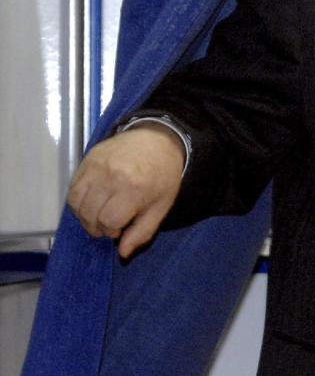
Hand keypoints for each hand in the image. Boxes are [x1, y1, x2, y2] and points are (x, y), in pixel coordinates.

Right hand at [67, 124, 184, 257]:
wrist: (158, 139)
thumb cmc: (163, 174)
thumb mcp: (162, 205)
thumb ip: (143, 231)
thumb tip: (122, 253)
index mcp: (133, 189)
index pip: (108, 222)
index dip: (112, 231)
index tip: (120, 227)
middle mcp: (111, 176)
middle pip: (90, 215)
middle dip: (97, 226)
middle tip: (109, 223)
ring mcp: (97, 166)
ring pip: (76, 203)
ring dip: (84, 215)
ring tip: (99, 213)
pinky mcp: (88, 159)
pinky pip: (72, 188)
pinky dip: (78, 200)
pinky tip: (93, 201)